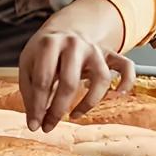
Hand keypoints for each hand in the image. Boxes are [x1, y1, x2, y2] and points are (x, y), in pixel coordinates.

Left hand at [18, 0, 134, 131]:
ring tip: (74, 115)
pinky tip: (118, 94)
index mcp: (49, 43)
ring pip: (101, 77)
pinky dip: (127, 81)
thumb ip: (30, 91)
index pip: (43, 79)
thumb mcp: (28, 63)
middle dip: (57, 109)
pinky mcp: (109, 54)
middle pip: (69, 82)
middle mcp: (74, 44)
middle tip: (49, 126)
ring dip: (88, 102)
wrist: (65, 29)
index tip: (34, 124)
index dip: (37, 105)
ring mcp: (94, 48)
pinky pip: (126, 66)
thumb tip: (35, 122)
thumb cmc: (44, 52)